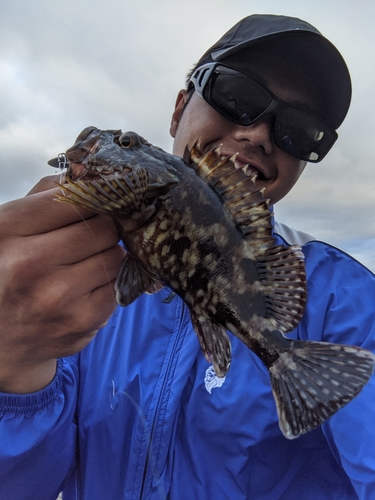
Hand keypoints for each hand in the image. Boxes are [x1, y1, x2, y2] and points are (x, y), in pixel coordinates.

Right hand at [0, 176, 124, 392]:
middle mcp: (32, 263)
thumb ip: (45, 197)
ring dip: (107, 257)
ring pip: (116, 256)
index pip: (76, 197)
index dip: (93, 199)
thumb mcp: (9, 229)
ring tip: (83, 266)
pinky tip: (85, 289)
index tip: (96, 204)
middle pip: (104, 227)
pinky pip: (119, 286)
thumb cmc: (6, 273)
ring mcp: (59, 297)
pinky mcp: (83, 322)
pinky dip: (108, 284)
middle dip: (103, 230)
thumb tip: (90, 176)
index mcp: (9, 230)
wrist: (0, 341)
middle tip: (91, 238)